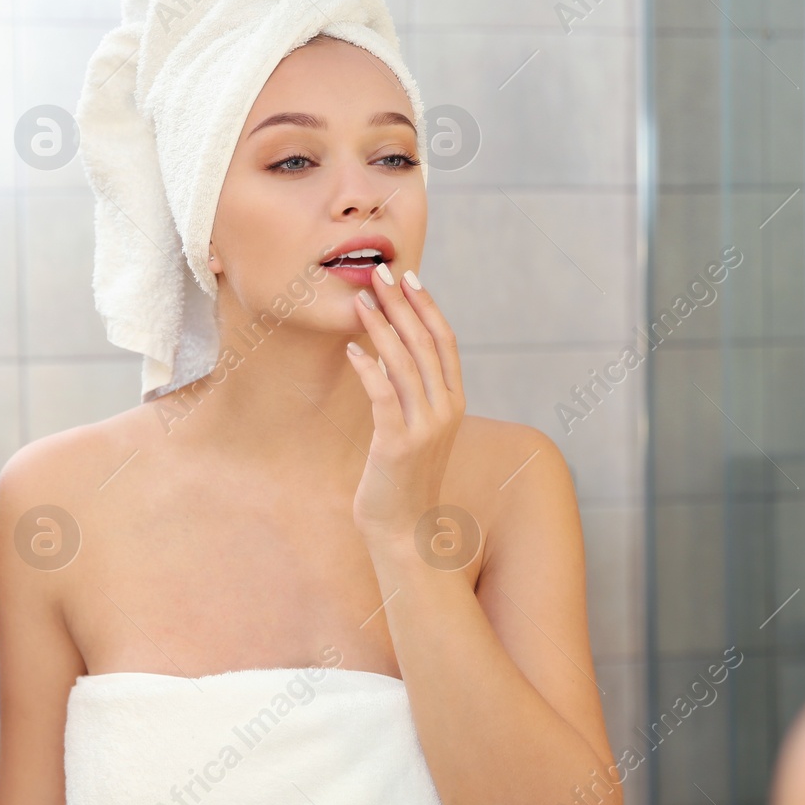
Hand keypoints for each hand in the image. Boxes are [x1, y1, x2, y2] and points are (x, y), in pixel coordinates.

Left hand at [344, 266, 465, 547]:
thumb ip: (413, 393)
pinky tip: (351, 350)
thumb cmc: (402, 477)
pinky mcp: (397, 445)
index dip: (427, 306)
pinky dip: (368, 370)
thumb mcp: (416, 429)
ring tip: (361, 301)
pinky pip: (383, 397)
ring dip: (382, 328)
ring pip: (405, 365)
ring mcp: (424, 429)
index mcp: (453, 402)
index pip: (445, 342)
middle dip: (402, 305)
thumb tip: (393, 352)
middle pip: (425, 344)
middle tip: (380, 273)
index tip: (408, 277)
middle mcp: (445, 411)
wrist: (404, 531)